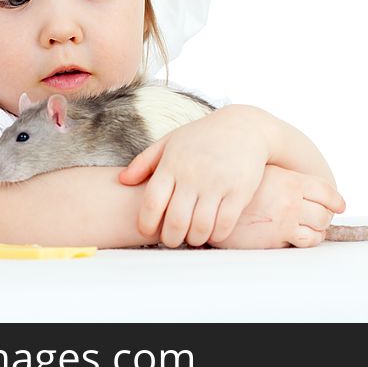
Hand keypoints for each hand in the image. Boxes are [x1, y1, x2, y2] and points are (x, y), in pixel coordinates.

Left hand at [118, 106, 268, 247]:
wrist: (244, 126)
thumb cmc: (202, 137)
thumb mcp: (171, 141)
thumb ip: (144, 161)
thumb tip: (122, 180)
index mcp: (173, 164)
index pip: (152, 202)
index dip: (147, 224)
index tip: (147, 231)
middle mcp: (193, 174)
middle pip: (176, 221)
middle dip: (171, 239)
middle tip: (172, 240)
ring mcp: (218, 183)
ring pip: (201, 227)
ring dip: (194, 239)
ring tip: (192, 237)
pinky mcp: (240, 190)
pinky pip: (225, 224)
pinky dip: (216, 235)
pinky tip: (213, 232)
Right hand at [207, 164, 344, 248]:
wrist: (211, 202)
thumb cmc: (234, 186)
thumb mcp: (261, 174)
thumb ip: (283, 179)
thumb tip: (302, 186)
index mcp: (289, 179)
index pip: (325, 190)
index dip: (335, 200)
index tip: (339, 205)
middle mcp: (291, 198)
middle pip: (325, 213)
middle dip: (324, 218)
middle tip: (317, 220)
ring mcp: (285, 219)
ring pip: (318, 230)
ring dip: (316, 232)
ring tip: (306, 231)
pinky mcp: (276, 238)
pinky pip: (303, 242)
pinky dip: (304, 241)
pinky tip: (293, 238)